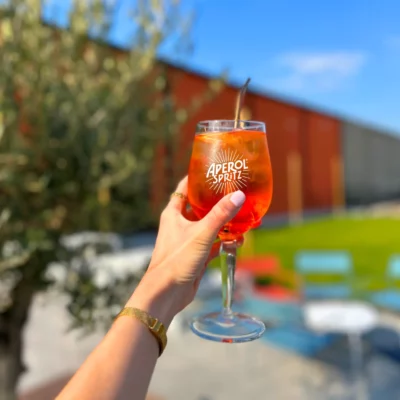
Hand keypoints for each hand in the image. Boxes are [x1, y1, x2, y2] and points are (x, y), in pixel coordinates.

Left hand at [126, 176, 245, 326]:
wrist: (167, 293)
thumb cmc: (177, 260)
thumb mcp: (201, 234)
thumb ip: (220, 215)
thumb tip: (238, 196)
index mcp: (174, 213)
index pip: (185, 188)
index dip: (197, 178)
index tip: (213, 170)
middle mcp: (180, 224)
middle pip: (201, 206)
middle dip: (218, 202)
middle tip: (236, 194)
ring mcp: (188, 239)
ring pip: (209, 226)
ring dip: (224, 223)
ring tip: (243, 217)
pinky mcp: (196, 254)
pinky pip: (213, 243)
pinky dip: (225, 241)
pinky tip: (239, 240)